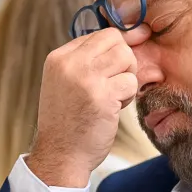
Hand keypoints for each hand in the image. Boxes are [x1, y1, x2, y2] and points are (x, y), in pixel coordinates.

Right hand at [28, 25, 149, 188]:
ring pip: (126, 58)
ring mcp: (86, 78)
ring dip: (126, 79)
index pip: (99, 35)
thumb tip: (132, 35)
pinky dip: (127, 98)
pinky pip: (131, 83)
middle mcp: (70, 63)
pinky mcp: (102, 95)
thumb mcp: (67, 82)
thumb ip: (88, 60)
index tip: (108, 74)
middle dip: (123, 62)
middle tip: (113, 85)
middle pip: (115, 40)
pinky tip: (112, 110)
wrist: (60, 156)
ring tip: (112, 98)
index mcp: (59, 58)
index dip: (112, 52)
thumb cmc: (68, 122)